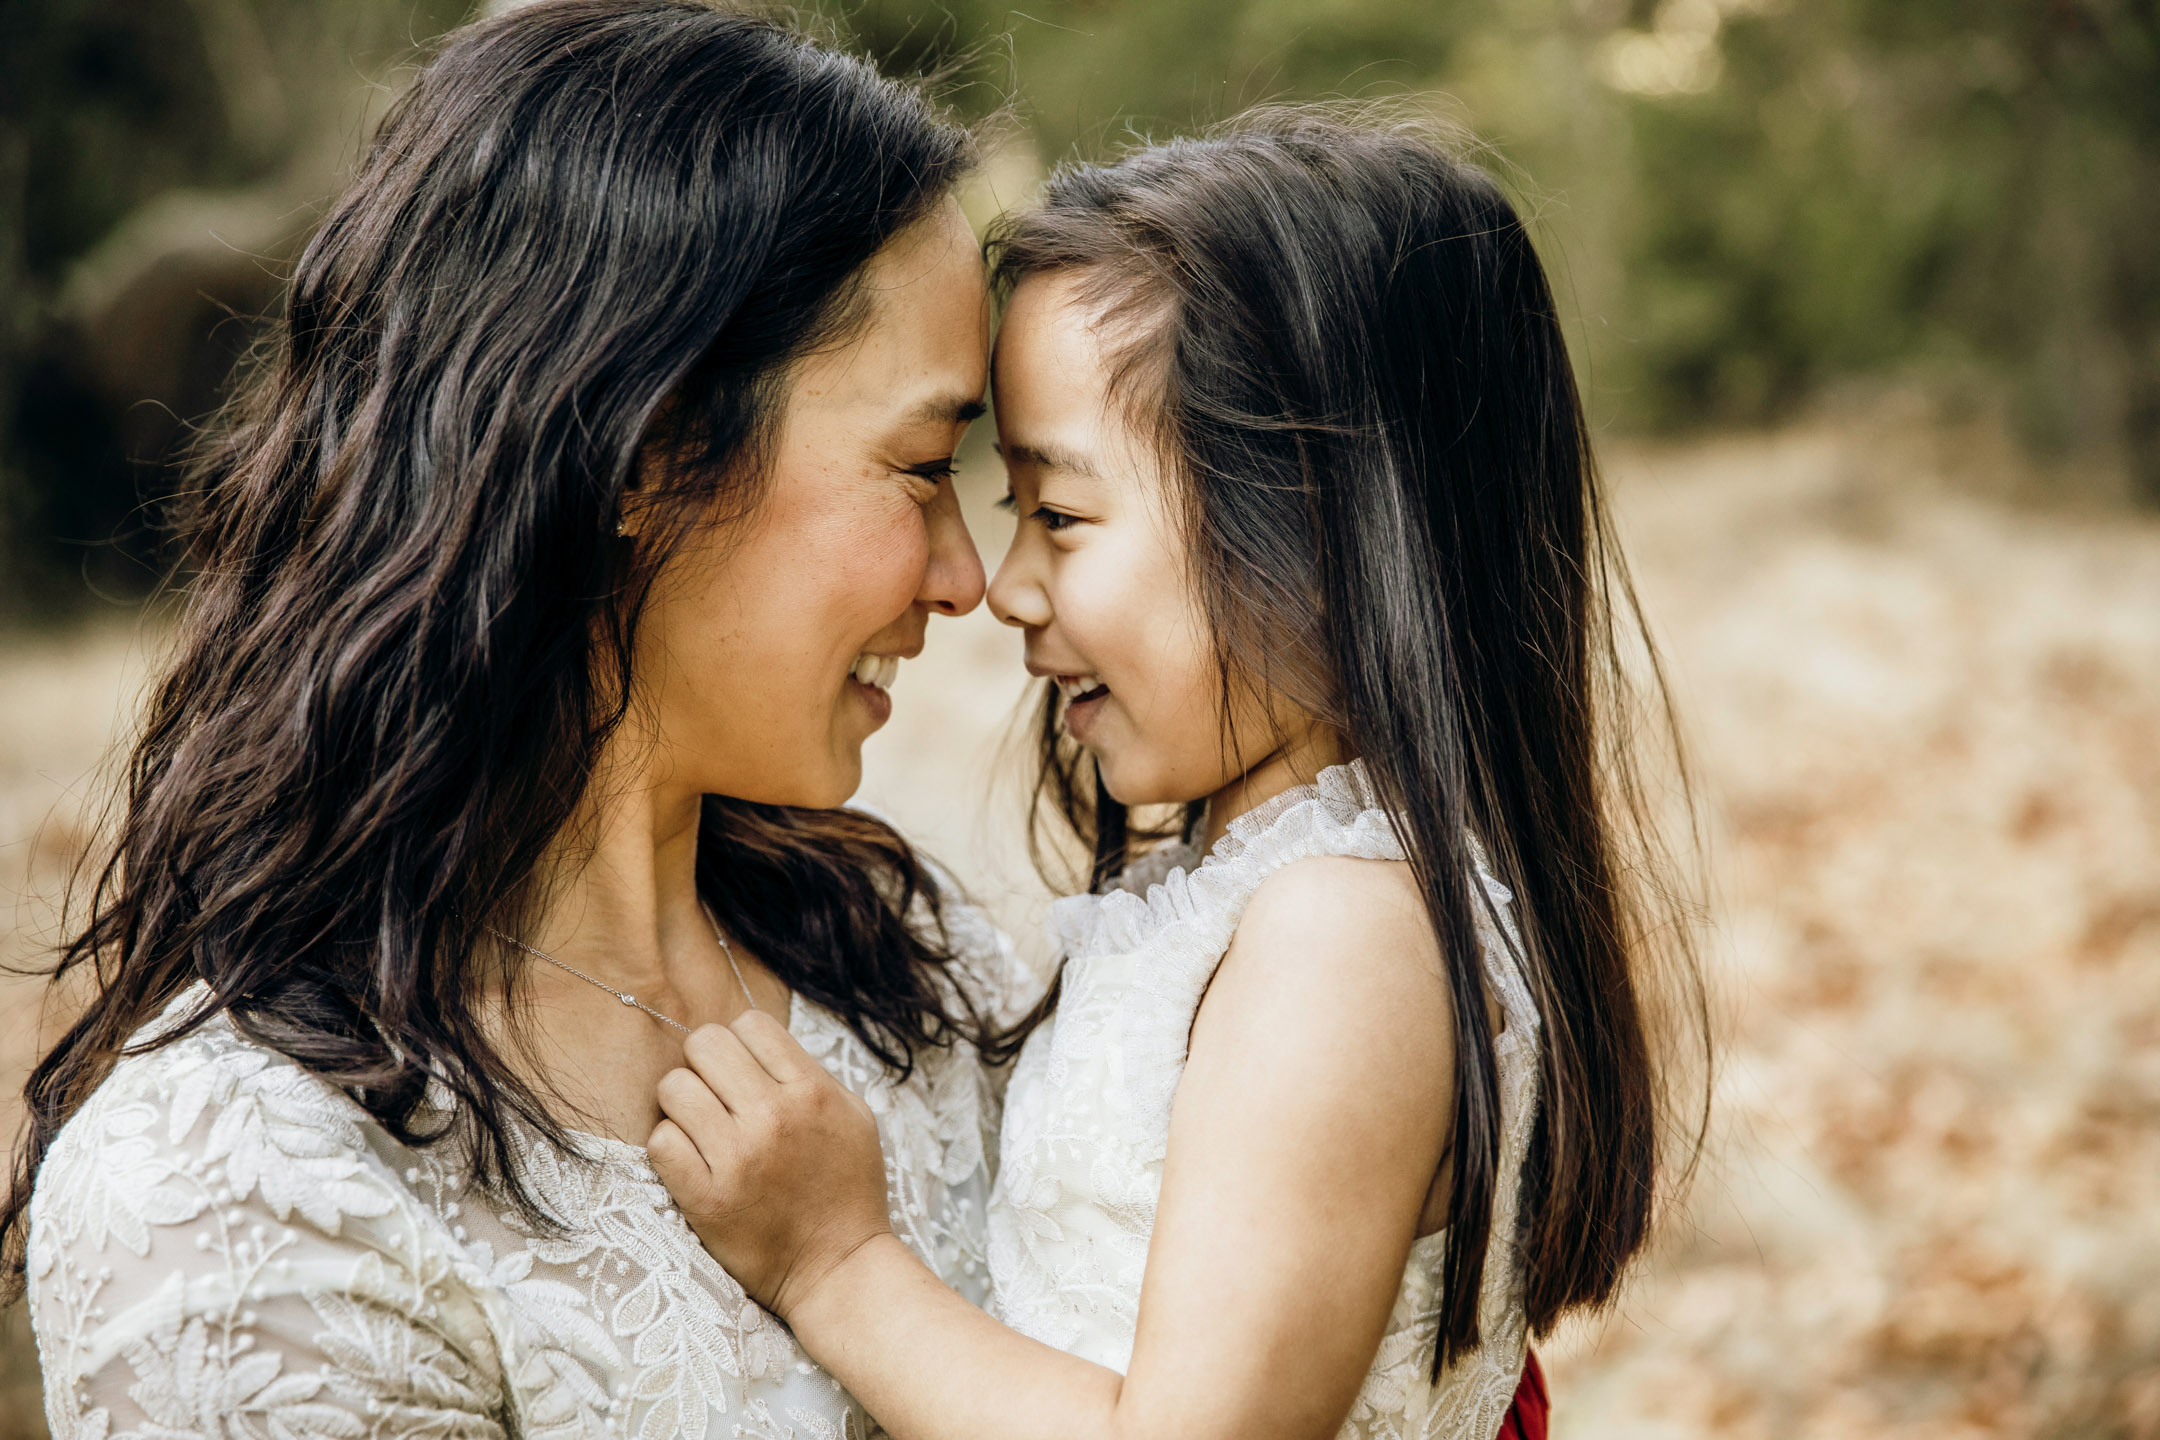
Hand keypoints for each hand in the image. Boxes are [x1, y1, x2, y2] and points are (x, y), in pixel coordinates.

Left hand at [648, 1010, 892, 1317]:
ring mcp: (737, 1157)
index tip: (745, 1073)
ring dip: (683, 1106)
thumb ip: (810, 1074)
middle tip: (717, 1098)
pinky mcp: (705, 1197)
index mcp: (811, 1091)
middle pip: (704, 1044)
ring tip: (702, 1130)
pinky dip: (670, 1147)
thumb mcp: (853, 1116)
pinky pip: (660, 1140)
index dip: (741, 1044)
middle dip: (706, 1066)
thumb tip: (757, 1044)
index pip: (749, 1024)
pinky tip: (692, 1162)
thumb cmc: (848, 1189)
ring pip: (673, 1086)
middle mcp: (773, 1116)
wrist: (838, 1266)